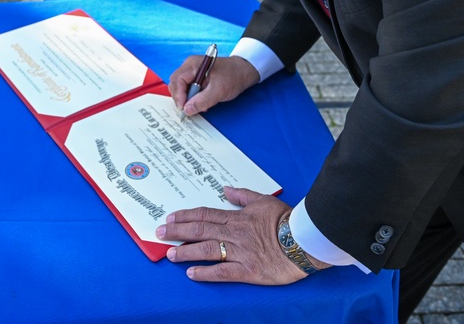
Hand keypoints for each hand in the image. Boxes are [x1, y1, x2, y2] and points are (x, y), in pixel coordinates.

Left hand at [156, 186, 328, 283]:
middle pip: (200, 230)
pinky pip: (222, 272)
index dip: (185, 216)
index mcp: (237, 217)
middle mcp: (234, 233)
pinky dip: (205, 273)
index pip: (205, 214)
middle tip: (159, 233)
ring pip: (207, 250)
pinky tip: (191, 273)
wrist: (304, 240)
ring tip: (170, 254)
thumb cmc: (285, 219)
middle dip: (177, 232)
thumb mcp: (263, 200)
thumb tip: (225, 188)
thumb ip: (242, 195)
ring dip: (186, 251)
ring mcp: (240, 253)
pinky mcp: (248, 271)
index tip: (169, 218)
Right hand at [168, 54, 258, 116]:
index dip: (178, 95)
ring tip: (198, 106)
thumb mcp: (219, 90)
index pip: (177, 79)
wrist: (243, 72)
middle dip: (180, 98)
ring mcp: (192, 72)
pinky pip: (187, 89)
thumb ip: (203, 100)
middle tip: (189, 110)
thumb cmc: (233, 76)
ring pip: (180, 88)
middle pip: (175, 84)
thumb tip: (187, 110)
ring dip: (186, 99)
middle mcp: (189, 66)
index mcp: (193, 64)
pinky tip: (200, 102)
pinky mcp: (195, 78)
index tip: (183, 108)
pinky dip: (191, 98)